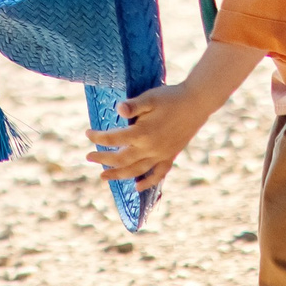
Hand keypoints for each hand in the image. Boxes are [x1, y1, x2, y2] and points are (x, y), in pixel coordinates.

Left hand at [87, 80, 215, 191]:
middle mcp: (151, 148)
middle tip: (88, 157)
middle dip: (103, 159)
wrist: (197, 103)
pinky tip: (137, 187)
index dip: (98, 137)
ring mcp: (162, 154)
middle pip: (121, 159)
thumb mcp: (150, 97)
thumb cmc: (171, 97)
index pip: (113, 139)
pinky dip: (148, 182)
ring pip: (136, 170)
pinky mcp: (170, 156)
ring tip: (104, 176)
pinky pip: (158, 174)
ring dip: (118, 174)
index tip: (88, 134)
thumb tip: (119, 109)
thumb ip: (133, 105)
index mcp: (143, 133)